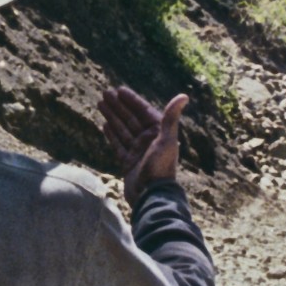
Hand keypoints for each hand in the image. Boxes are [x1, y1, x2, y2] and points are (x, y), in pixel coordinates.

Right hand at [98, 86, 186, 205]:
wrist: (151, 195)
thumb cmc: (160, 166)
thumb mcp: (166, 140)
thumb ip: (171, 117)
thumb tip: (184, 96)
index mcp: (158, 133)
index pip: (143, 111)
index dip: (131, 100)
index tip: (119, 90)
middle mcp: (148, 140)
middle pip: (130, 118)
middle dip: (118, 105)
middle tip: (105, 93)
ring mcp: (137, 151)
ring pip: (122, 129)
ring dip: (112, 116)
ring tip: (100, 104)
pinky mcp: (128, 162)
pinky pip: (118, 144)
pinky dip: (111, 134)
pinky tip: (104, 125)